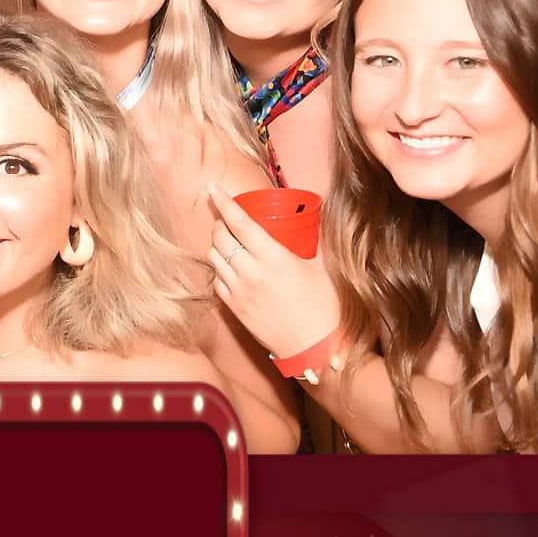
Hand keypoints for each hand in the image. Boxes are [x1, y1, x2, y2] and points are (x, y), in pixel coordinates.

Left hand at [205, 184, 339, 359]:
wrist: (316, 348)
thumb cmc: (325, 307)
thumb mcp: (320, 267)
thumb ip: (310, 242)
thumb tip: (309, 219)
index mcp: (275, 258)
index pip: (240, 223)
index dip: (224, 203)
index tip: (213, 188)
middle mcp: (252, 272)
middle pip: (221, 238)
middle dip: (221, 223)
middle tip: (229, 220)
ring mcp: (240, 291)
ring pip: (214, 258)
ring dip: (218, 245)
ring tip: (230, 241)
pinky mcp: (234, 308)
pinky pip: (216, 281)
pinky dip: (220, 269)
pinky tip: (231, 268)